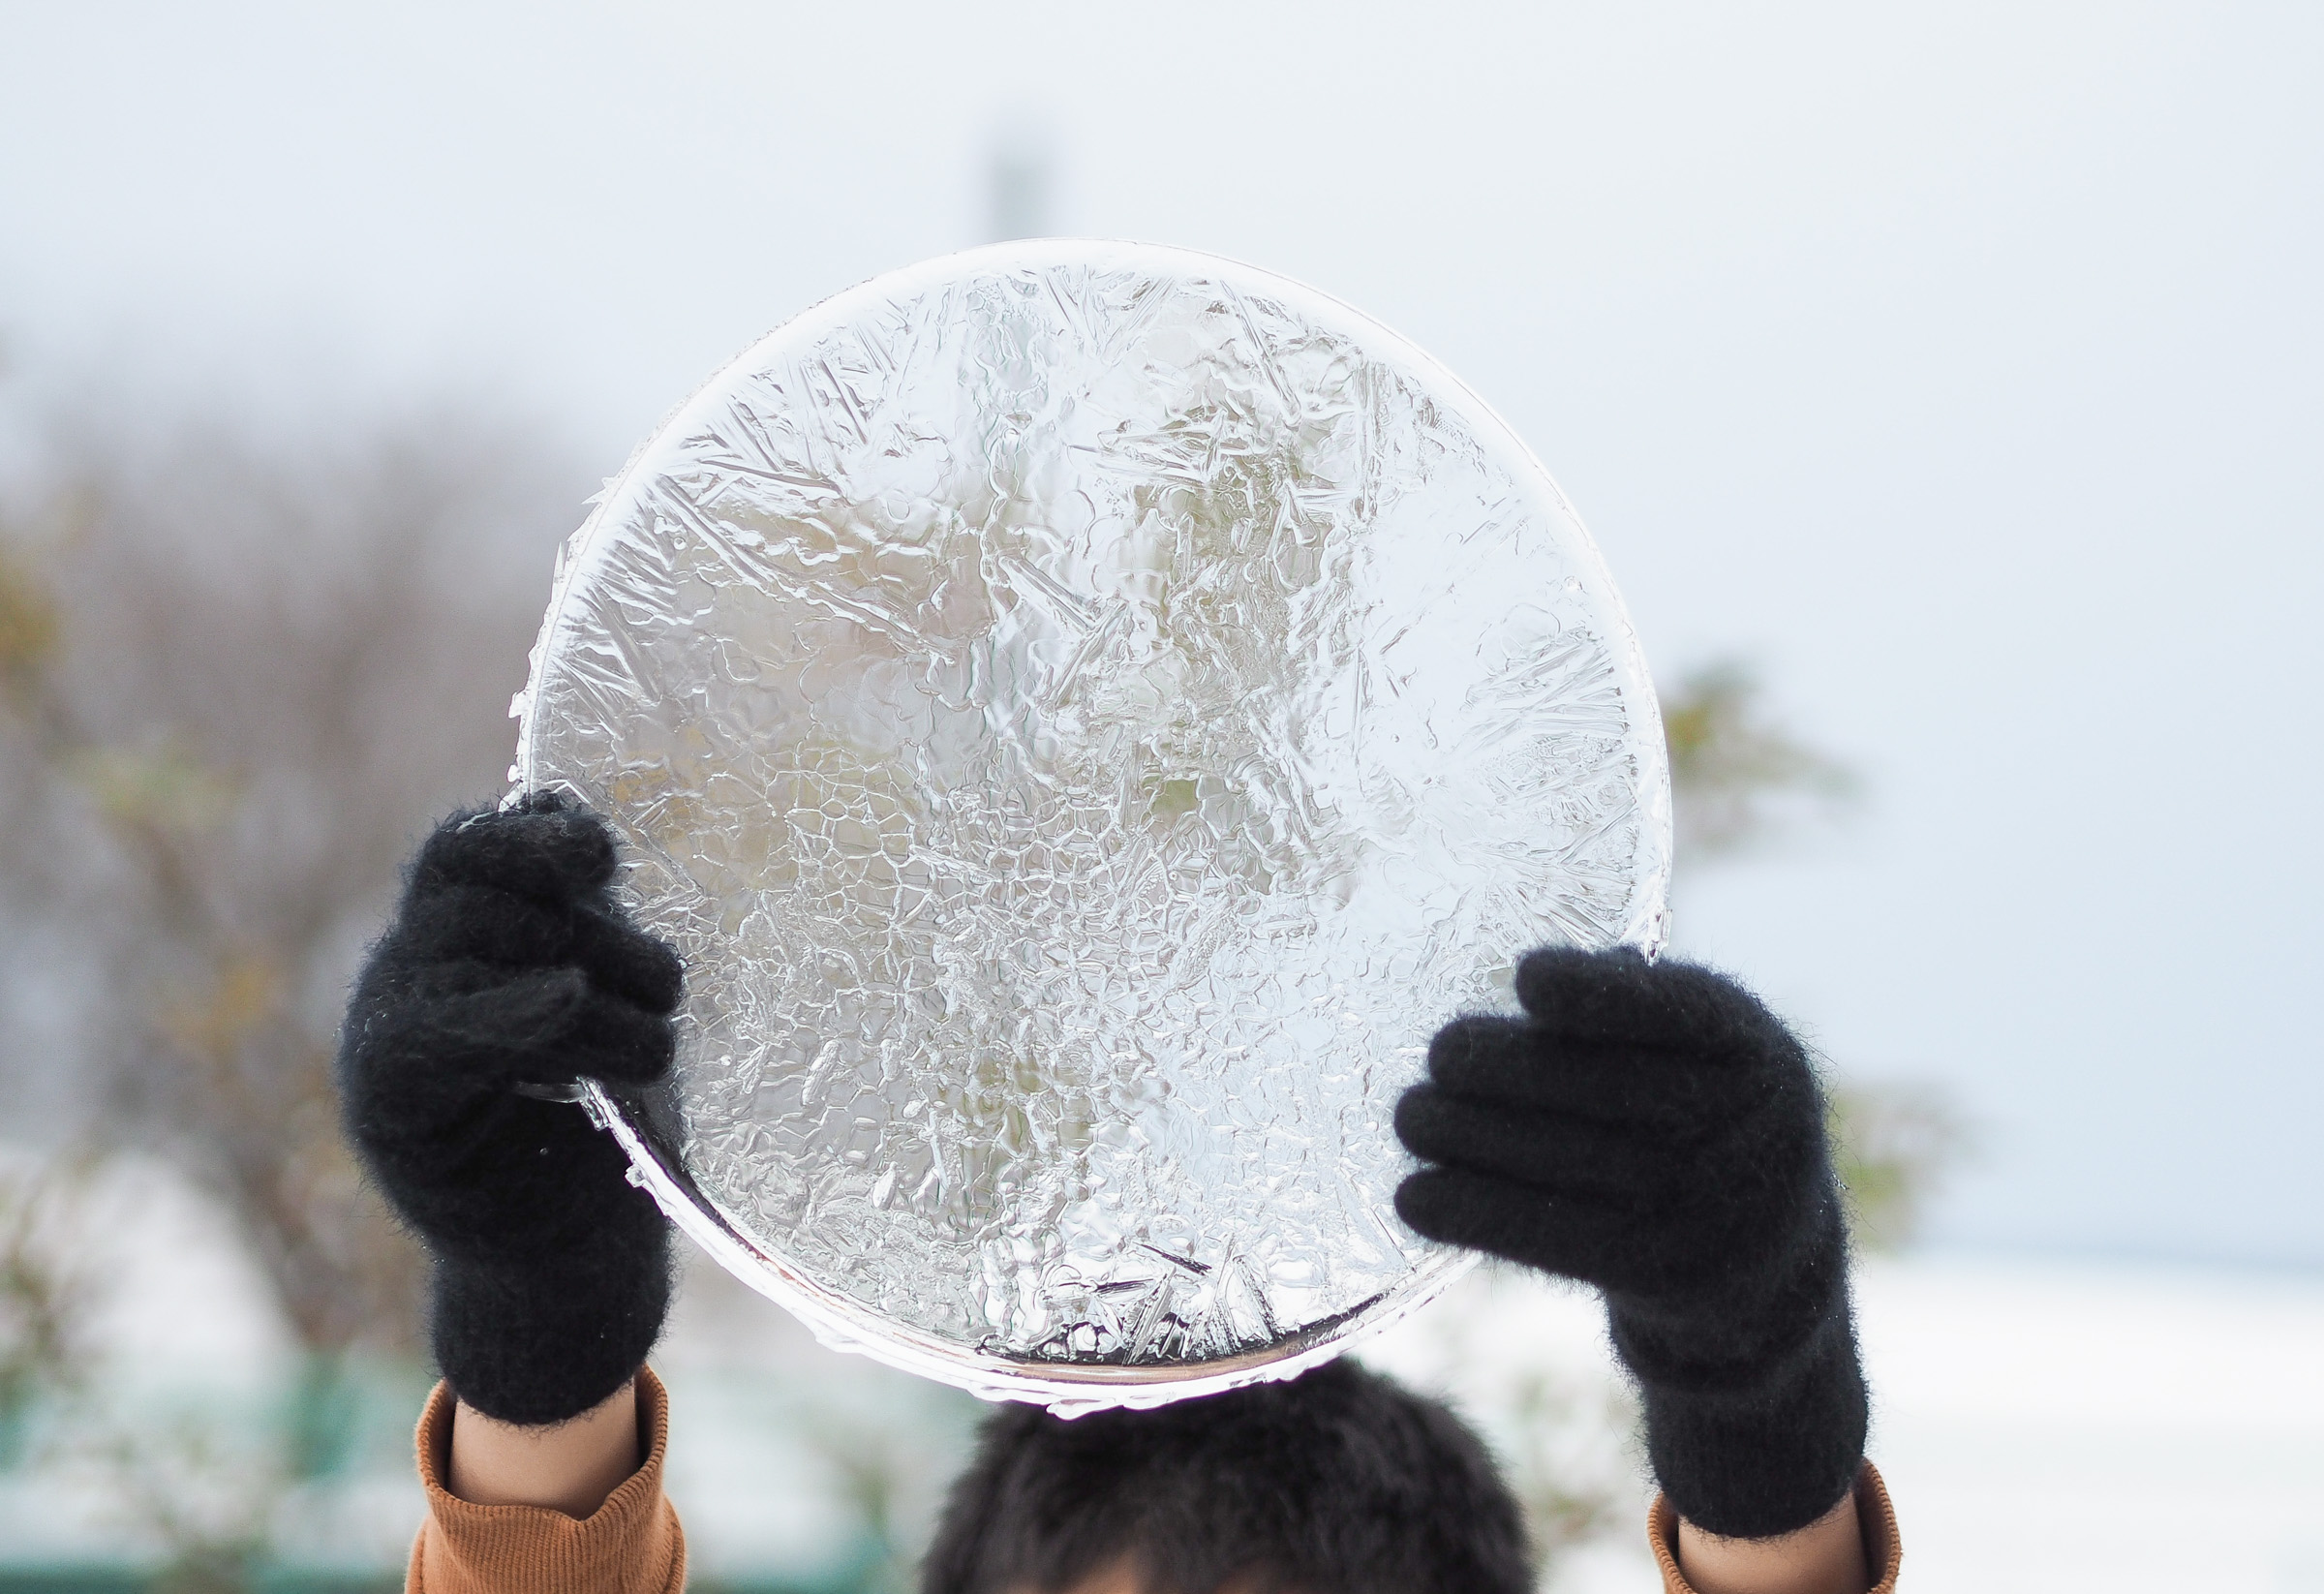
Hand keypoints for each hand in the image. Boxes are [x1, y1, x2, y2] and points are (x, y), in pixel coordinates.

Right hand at [338, 792, 682, 1424]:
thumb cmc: (600, 1103)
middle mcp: (413, 961)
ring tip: (650, 1049)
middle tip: (663, 986)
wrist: (566, 1243)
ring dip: (596, 996)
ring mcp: (389, 1026)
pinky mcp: (387, 1098)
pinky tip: (562, 1000)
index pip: (477, 844)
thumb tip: (585, 833)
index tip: (603, 855)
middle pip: (489, 893)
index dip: (538, 835)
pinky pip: (442, 1033)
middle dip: (596, 929)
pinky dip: (512, 1010)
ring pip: (486, 959)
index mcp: (461, 920)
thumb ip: (584, 922)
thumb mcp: (606, 994)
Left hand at [1394, 946, 1865, 1540]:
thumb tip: (1537, 978)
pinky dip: (1476, 1213)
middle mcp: (1753, 1128)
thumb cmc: (1694, 1121)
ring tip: (1411, 1116)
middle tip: (1439, 1055)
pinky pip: (1557, 1238)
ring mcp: (1718, 1210)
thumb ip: (1633, 1003)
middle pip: (1609, 1087)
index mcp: (1757, 1049)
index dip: (1598, 993)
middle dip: (1509, 1067)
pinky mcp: (1668, 1276)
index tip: (1525, 976)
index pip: (1677, 1010)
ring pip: (1571, 1162)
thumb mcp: (1698, 1053)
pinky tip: (1414, 1196)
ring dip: (1472, 1137)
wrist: (1762, 1267)